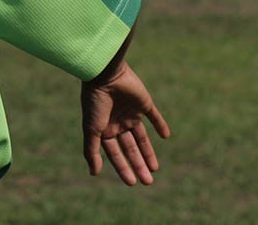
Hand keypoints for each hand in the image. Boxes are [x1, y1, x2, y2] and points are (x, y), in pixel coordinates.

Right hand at [81, 61, 169, 185]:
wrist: (105, 75)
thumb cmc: (95, 102)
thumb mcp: (92, 129)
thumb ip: (91, 151)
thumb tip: (94, 174)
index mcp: (105, 129)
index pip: (116, 153)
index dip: (123, 168)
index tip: (132, 183)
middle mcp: (118, 122)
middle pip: (131, 148)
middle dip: (138, 164)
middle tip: (148, 181)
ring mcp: (131, 113)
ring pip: (142, 137)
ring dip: (148, 152)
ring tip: (155, 169)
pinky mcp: (144, 103)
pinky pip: (154, 116)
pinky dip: (160, 125)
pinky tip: (166, 136)